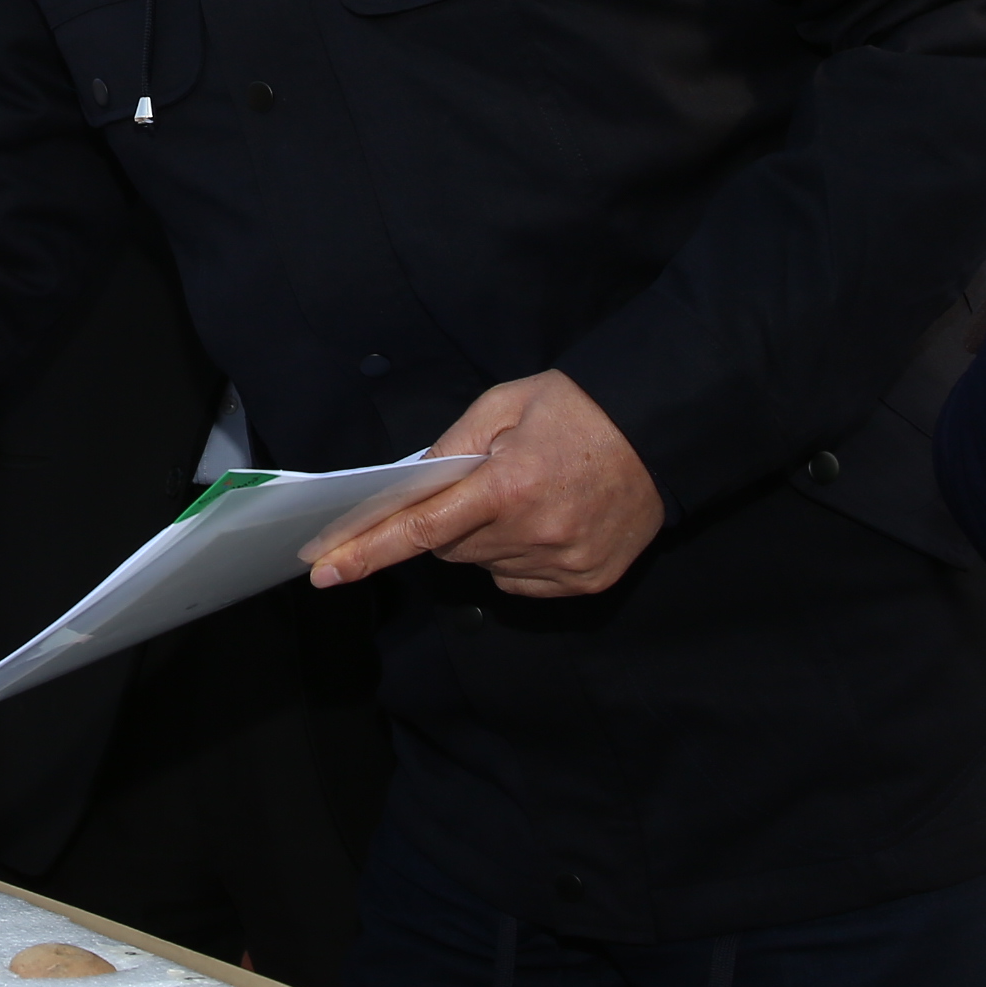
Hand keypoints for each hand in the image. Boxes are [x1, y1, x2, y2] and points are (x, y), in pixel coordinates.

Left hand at [308, 370, 663, 597]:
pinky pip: (523, 582)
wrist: (662, 431)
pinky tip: (548, 521)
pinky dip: (518, 557)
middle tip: (477, 487)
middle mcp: (534, 533)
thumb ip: (452, 444)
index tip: (324, 571)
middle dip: (444, 524)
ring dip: (483, 541)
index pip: (420, 529)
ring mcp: (563, 564)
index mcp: (508, 485)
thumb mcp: (506, 404)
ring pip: (485, 568)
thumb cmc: (577, 409)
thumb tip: (410, 482)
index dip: (367, 551)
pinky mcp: (586, 581)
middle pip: (450, 550)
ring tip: (525, 498)